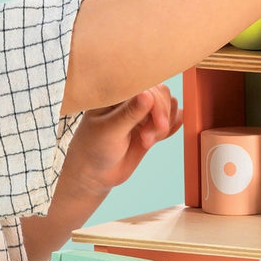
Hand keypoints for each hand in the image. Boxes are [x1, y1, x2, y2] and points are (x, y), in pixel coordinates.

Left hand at [21, 86, 182, 260]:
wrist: (89, 179)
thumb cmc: (89, 155)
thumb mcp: (108, 133)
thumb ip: (129, 113)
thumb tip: (146, 93)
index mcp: (114, 93)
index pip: (144, 81)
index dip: (154, 99)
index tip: (151, 125)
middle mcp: (127, 99)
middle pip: (160, 89)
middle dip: (160, 113)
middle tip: (149, 137)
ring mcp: (139, 114)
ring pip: (167, 102)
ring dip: (165, 120)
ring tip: (149, 140)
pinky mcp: (147, 128)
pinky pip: (169, 118)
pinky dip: (171, 125)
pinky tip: (160, 135)